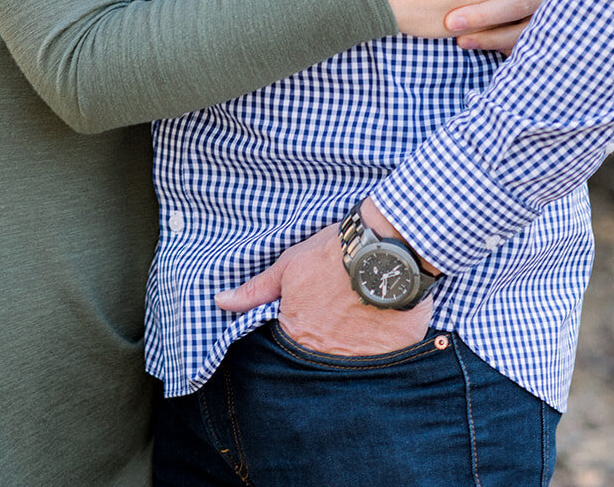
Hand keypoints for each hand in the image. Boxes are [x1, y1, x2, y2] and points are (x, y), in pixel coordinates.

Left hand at [214, 221, 433, 356]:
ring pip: (352, 363)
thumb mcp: (290, 265)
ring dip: (353, 347)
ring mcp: (361, 360)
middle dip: (325, 343)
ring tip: (361, 318)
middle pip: (320, 358)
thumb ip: (257, 290)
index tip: (312, 315)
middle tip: (338, 316)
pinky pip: (385, 361)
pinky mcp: (393, 356)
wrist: (385, 249)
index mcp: (298, 334)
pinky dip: (383, 347)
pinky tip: (384, 324)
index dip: (300, 330)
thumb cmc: (333, 254)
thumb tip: (221, 302)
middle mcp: (326, 355)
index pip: (289, 346)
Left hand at [446, 0, 590, 53]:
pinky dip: (505, 45)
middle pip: (519, 2)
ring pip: (524, 28)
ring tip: (460, 39)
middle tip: (452, 18)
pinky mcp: (555, 24)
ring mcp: (557, 9)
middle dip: (485, 12)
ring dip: (492, 36)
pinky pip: (530, 40)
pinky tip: (480, 46)